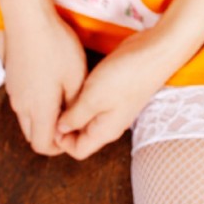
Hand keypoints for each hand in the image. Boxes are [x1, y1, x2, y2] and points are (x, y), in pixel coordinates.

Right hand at [3, 2, 87, 154]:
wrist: (27, 19)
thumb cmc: (57, 47)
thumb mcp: (77, 76)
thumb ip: (75, 104)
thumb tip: (74, 120)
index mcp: (39, 110)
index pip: (42, 146)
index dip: (58, 147)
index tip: (73, 132)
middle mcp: (22, 106)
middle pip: (32, 135)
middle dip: (50, 134)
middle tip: (69, 117)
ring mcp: (13, 93)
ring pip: (26, 118)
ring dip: (42, 117)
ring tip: (62, 98)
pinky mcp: (11, 80)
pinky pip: (22, 102)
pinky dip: (35, 103)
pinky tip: (49, 83)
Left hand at [55, 25, 179, 160]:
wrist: (154, 52)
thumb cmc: (125, 76)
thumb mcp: (93, 98)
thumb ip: (74, 117)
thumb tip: (59, 130)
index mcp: (105, 131)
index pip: (78, 150)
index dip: (61, 141)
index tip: (50, 120)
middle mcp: (110, 123)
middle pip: (82, 134)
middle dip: (65, 125)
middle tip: (52, 105)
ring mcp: (114, 106)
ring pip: (87, 116)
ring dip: (73, 108)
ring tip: (61, 93)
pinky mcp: (116, 90)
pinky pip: (95, 100)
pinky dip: (83, 96)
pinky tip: (76, 82)